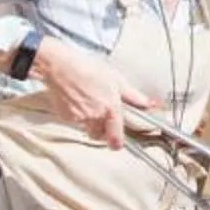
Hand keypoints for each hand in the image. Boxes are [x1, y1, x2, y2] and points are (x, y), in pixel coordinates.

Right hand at [29, 41, 156, 146]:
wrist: (61, 67)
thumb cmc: (88, 69)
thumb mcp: (117, 80)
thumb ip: (133, 96)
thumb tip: (148, 104)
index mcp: (110, 109)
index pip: (115, 138)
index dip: (117, 143)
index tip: (117, 143)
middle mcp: (95, 117)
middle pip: (100, 135)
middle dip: (103, 130)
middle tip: (104, 117)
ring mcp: (79, 118)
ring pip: (88, 128)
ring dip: (90, 122)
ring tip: (90, 104)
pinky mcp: (65, 116)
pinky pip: (75, 121)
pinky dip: (77, 115)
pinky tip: (78, 101)